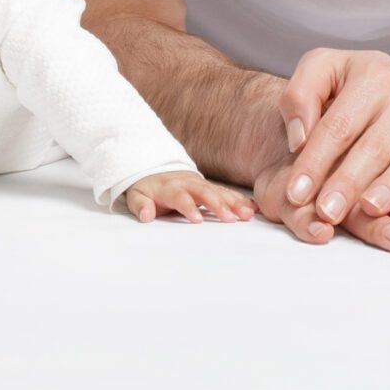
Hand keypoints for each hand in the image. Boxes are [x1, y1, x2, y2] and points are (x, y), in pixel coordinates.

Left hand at [122, 170, 255, 223]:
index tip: (197, 220)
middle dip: (217, 204)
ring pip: (218, 191)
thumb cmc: (147, 189)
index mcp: (169, 187)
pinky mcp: (210, 187)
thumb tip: (145, 215)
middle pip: (204, 192)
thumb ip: (140, 205)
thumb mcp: (136, 195)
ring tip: (247, 215)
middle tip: (231, 219)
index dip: (187, 206)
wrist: (155, 169)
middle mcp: (187, 183)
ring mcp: (201, 184)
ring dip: (233, 202)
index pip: (179, 196)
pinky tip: (253, 208)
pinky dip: (240, 199)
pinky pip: (227, 192)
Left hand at [279, 48, 389, 227]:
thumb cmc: (364, 85)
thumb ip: (300, 95)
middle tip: (326, 212)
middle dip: (348, 182)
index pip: (337, 127)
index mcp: (369, 78)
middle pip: (374, 147)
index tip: (296, 193)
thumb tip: (298, 140)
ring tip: (370, 209)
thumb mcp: (326, 69)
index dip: (314, 161)